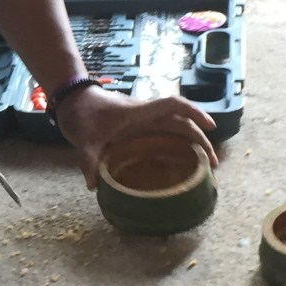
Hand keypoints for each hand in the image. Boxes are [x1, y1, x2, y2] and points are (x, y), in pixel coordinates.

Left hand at [54, 86, 218, 190]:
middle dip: (200, 138)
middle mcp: (146, 115)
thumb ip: (88, 160)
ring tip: (204, 166)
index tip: (211, 126)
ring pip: (176, 127)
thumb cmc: (82, 113)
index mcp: (139, 112)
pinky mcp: (138, 128)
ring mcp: (143, 121)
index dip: (194, 113)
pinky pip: (164, 133)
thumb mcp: (84, 138)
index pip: (173, 106)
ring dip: (192, 142)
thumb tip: (93, 185)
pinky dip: (177, 144)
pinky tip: (181, 162)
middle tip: (213, 163)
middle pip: (181, 121)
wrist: (73, 100)